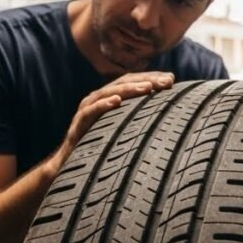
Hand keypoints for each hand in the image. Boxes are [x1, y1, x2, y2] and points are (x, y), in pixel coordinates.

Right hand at [56, 72, 174, 163]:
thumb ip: (138, 119)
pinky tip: (116, 101)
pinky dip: (103, 105)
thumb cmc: (101, 147)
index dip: (151, 78)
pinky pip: (90, 112)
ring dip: (129, 89)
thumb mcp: (122, 130)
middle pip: (123, 83)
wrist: (70, 165)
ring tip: (147, 88)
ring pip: (108, 93)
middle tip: (167, 81)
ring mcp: (87, 110)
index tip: (172, 79)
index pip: (132, 81)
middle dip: (146, 80)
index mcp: (109, 98)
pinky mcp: (78, 124)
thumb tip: (167, 114)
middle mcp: (98, 100)